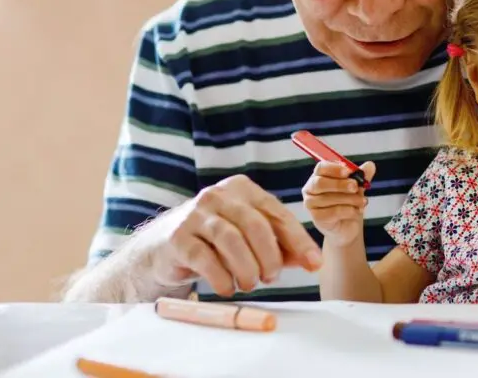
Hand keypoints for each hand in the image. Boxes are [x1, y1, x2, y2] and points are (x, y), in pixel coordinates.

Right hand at [143, 174, 322, 297]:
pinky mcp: (178, 237)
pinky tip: (227, 286)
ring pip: (231, 240)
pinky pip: (206, 259)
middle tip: (271, 278)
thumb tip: (312, 261)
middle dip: (270, 257)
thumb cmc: (214, 241)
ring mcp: (196, 214)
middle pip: (255, 225)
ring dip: (247, 269)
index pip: (277, 213)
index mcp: (242, 189)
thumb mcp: (248, 238)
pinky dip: (223, 278)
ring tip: (250, 283)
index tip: (314, 264)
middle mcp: (219, 195)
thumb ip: (280, 247)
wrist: (162, 247)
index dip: (298, 241)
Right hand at [302, 161, 376, 246]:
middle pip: (320, 183)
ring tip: (363, 201)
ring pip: (328, 198)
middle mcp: (310, 189)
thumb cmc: (348, 202)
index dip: (334, 169)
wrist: (348, 226)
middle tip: (356, 187)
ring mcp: (311, 204)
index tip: (349, 172)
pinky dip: (348, 210)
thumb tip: (370, 165)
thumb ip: (362, 175)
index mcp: (319, 176)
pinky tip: (357, 211)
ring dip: (349, 199)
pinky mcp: (316, 218)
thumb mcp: (357, 187)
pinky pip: (333, 212)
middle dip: (340, 184)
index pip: (321, 167)